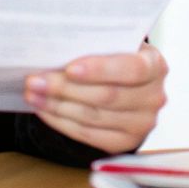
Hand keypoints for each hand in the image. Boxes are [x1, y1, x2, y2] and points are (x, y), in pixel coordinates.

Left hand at [24, 43, 167, 153]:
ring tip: (33, 93)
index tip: (69, 68)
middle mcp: (154, 97)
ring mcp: (141, 124)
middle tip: (35, 80)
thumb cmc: (114, 58)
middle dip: (66, 88)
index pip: (131, 69)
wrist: (125, 86)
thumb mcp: (114, 46)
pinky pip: (87, 134)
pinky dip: (61, 121)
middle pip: (107, 96)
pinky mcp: (123, 143)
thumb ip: (96, 45)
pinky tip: (43, 109)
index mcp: (155, 65)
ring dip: (57, 105)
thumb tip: (54, 47)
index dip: (100, 69)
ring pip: (93, 116)